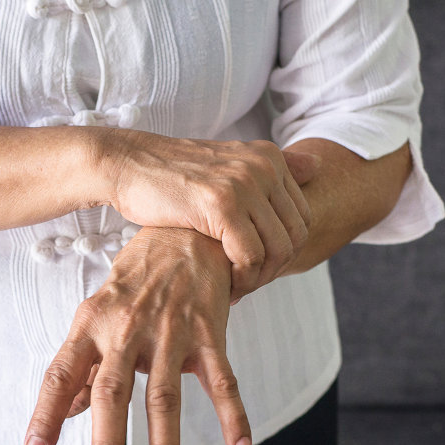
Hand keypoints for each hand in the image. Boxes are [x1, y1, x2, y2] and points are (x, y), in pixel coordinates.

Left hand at [22, 227, 250, 444]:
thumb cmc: (136, 280)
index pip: (61, 374)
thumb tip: (67, 411)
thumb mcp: (98, 315)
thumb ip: (84, 366)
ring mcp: (170, 331)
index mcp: (91, 325)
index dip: (47, 413)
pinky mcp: (208, 332)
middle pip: (114, 390)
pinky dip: (233, 416)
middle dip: (108, 438)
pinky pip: (222, 381)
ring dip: (164, 442)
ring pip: (165, 394)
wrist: (187, 230)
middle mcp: (126, 329)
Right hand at [94, 129, 319, 300]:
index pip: (302, 218)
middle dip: (274, 269)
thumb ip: (272, 170)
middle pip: (295, 236)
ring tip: (235, 287)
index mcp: (268, 157)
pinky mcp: (221, 203)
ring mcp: (244, 182)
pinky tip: (224, 284)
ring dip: (258, 279)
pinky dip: (241, 278)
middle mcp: (262, 166)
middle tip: (246, 283)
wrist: (127, 165)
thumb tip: (317, 164)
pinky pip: (250, 256)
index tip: (255, 268)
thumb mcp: (227, 165)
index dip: (283, 253)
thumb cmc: (172, 176)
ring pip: (277, 250)